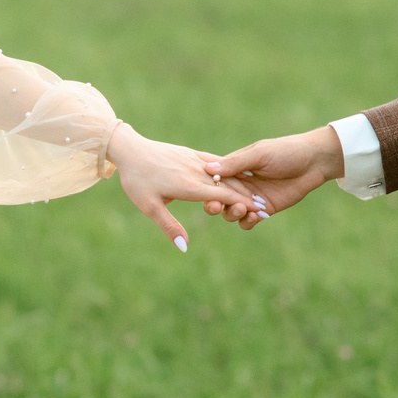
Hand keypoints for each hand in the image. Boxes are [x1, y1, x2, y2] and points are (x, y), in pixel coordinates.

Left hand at [107, 124, 267, 250]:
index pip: (223, 196)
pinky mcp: (192, 153)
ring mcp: (196, 160)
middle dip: (249, 196)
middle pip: (229, 184)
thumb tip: (184, 248)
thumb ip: (170, 227)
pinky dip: (230, 168)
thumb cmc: (137, 181)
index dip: (242, 204)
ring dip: (243, 182)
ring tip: (259, 192)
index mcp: (189, 186)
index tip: (260, 211)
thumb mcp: (150, 207)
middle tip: (267, 207)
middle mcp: (197, 172)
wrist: (130, 149)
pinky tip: (240, 172)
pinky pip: (216, 160)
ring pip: (226, 172)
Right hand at [201, 126, 345, 228]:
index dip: (208, 189)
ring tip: (243, 208)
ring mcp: (251, 198)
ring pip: (231, 212)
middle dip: (216, 204)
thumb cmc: (286, 151)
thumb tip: (208, 169)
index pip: (214, 181)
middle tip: (218, 206)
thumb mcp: (260, 154)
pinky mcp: (264, 209)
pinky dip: (247, 221)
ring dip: (232, 213)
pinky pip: (248, 221)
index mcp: (234, 168)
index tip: (209, 193)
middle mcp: (240, 184)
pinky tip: (256, 216)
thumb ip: (236, 163)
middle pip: (218, 199)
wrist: (313, 161)